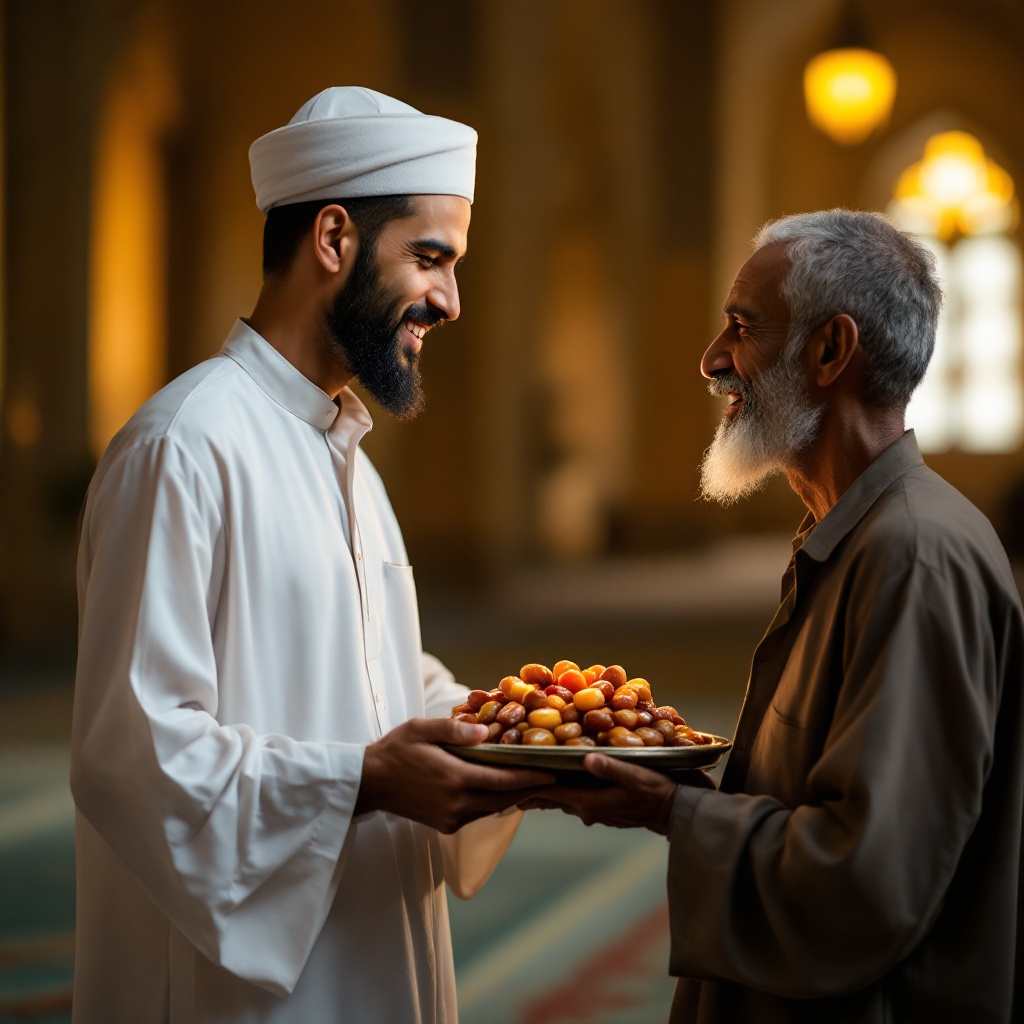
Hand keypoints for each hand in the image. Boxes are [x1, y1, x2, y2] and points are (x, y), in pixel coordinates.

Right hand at [355, 717, 554, 832]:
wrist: (369, 782)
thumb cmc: (396, 749)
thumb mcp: (421, 729)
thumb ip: (454, 729)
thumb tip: (486, 732)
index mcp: (453, 778)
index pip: (503, 781)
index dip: (531, 777)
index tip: (554, 771)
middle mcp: (456, 803)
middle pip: (504, 799)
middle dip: (530, 788)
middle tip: (554, 776)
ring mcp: (451, 817)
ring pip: (493, 808)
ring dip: (514, 796)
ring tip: (535, 781)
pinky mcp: (446, 825)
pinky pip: (479, 813)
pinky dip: (495, 802)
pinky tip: (504, 789)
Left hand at [518, 754, 714, 834]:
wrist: (676, 812)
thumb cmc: (658, 791)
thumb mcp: (637, 775)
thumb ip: (611, 767)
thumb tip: (587, 758)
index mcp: (590, 800)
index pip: (551, 792)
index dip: (528, 784)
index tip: (508, 776)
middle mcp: (588, 808)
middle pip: (551, 798)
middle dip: (531, 789)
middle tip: (507, 779)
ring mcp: (595, 811)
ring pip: (562, 799)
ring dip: (546, 791)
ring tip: (525, 781)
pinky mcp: (604, 809)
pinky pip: (576, 800)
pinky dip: (563, 792)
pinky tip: (560, 784)